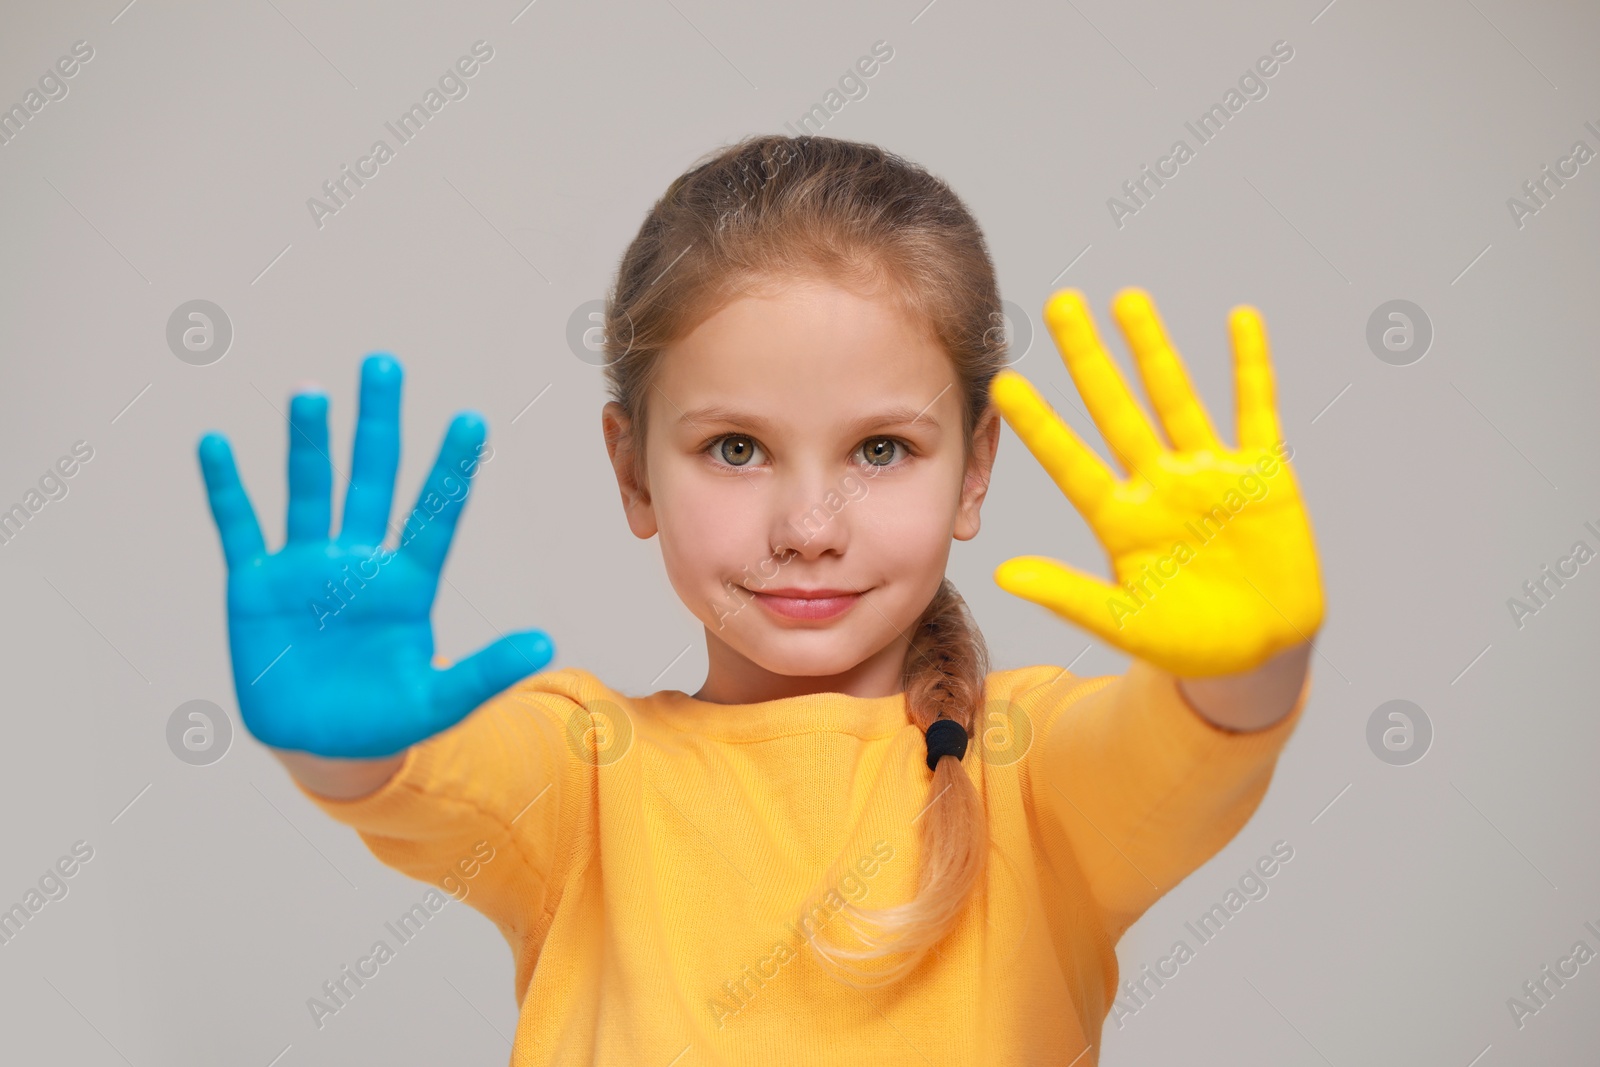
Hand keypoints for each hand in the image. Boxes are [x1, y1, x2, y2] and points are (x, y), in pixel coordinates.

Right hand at [196, 355, 553, 757]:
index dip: (451, 470)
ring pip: (308, 492)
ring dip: (306, 443)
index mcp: (407, 584)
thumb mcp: (439, 701)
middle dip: (377, 424)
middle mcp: (357, 562)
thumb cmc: (388, 718)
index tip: (472, 419)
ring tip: (311, 391)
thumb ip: (484, 672)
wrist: (324, 746)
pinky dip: (226, 490)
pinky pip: (241, 529)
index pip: (434, 515)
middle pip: (370, 479)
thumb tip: (544, 645)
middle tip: (384, 362)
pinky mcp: (256, 587)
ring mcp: (305, 569)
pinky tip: (216, 445)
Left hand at [988, 288, 1323, 677]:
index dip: (1039, 424)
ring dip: (1153, 350)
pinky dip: (1251, 367)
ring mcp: (1210, 475)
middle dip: (1088, 359)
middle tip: (1059, 305)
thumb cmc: (1187, 642)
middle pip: (1115, 410)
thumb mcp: (1123, 622)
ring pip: (1175, 398)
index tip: (1004, 384)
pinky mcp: (1263, 475)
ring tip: (1126, 300)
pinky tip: (1241, 320)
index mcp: (1120, 520)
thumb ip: (1067, 595)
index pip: (1070, 461)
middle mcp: (1158, 485)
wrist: (1260, 655)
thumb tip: (1002, 574)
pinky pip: (1256, 410)